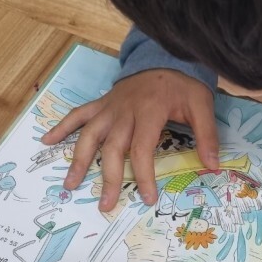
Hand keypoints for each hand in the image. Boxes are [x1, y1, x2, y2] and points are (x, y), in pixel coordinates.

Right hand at [41, 69, 217, 211]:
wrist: (165, 57)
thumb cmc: (183, 85)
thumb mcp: (202, 105)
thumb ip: (207, 136)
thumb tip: (214, 166)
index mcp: (149, 112)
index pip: (142, 150)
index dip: (143, 175)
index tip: (147, 198)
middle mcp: (124, 111)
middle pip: (111, 148)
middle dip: (107, 178)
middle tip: (105, 204)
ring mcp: (109, 107)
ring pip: (89, 135)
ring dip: (78, 159)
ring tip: (70, 184)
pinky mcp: (101, 103)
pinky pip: (78, 114)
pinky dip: (62, 126)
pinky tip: (47, 141)